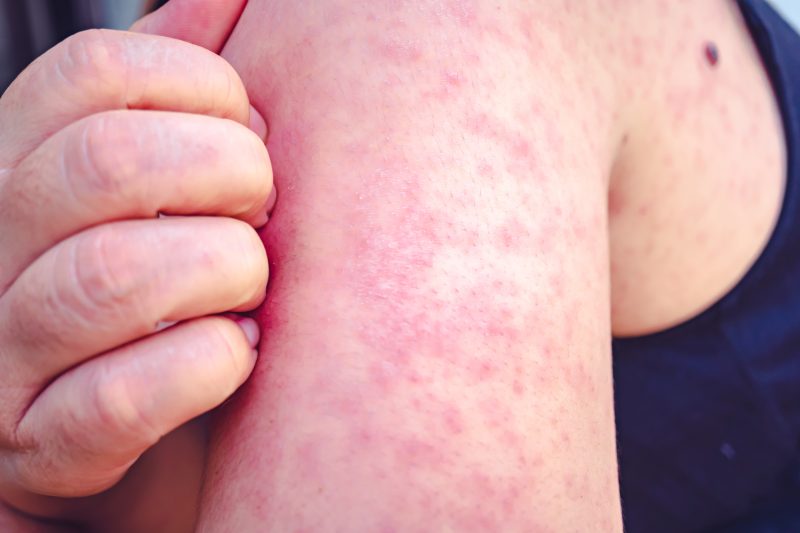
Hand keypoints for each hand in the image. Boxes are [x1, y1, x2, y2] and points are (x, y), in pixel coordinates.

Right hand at [0, 0, 268, 528]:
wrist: (135, 428)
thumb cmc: (171, 286)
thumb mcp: (165, 173)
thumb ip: (181, 82)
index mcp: (23, 160)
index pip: (100, 70)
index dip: (208, 91)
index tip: (253, 136)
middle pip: (109, 162)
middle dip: (231, 176)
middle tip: (263, 211)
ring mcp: (7, 353)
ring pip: (117, 276)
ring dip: (226, 273)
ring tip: (252, 288)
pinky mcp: (44, 445)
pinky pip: (123, 397)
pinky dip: (209, 366)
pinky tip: (236, 353)